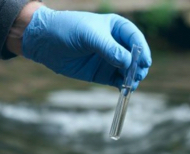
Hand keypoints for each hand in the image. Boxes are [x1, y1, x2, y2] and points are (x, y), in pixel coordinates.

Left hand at [22, 7, 151, 89]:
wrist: (45, 43)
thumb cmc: (67, 30)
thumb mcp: (89, 35)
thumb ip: (109, 48)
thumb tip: (128, 62)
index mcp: (116, 27)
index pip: (135, 38)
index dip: (142, 50)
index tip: (144, 62)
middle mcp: (115, 44)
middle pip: (135, 56)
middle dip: (138, 66)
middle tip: (138, 75)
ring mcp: (109, 60)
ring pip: (128, 70)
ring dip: (132, 78)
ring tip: (131, 84)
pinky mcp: (102, 73)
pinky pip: (117, 80)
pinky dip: (122, 85)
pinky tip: (124, 89)